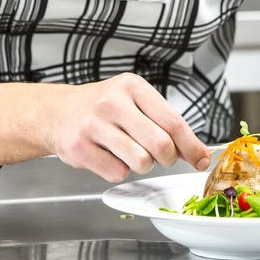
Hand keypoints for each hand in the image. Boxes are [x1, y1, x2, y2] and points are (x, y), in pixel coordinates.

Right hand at [39, 73, 211, 181]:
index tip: (201, 159)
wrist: (58, 111)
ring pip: (141, 162)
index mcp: (132, 86)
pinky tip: (108, 154)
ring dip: (142, 164)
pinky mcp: (79, 148)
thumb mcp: (135, 101)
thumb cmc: (104, 107)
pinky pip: (117, 173)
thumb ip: (166, 123)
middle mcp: (112, 102)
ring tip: (129, 150)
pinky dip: (119, 170)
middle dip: (167, 158)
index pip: (173, 121)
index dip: (191, 146)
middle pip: (161, 145)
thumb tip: (199, 153)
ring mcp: (93, 125)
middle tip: (162, 156)